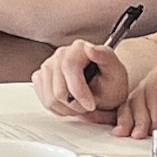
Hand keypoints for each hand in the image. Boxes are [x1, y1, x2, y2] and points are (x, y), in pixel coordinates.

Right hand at [38, 34, 156, 120]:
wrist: (104, 90)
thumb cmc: (111, 82)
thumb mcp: (116, 72)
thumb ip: (105, 58)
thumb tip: (90, 48)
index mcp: (79, 48)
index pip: (69, 68)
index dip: (79, 91)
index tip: (91, 105)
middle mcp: (61, 54)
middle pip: (58, 89)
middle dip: (76, 105)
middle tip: (89, 107)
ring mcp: (48, 65)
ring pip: (50, 97)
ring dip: (67, 108)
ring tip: (80, 106)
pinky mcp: (40, 77)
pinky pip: (43, 99)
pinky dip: (58, 108)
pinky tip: (70, 104)